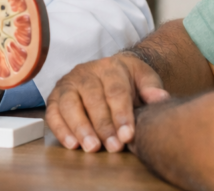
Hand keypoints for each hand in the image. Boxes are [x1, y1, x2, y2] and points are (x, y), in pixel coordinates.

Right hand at [46, 52, 169, 152]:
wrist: (108, 70)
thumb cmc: (127, 79)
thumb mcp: (143, 77)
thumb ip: (152, 88)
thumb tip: (161, 99)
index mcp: (110, 66)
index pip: (115, 91)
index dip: (121, 114)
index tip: (128, 136)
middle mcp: (86, 72)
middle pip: (92, 98)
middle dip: (103, 125)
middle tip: (113, 147)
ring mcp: (68, 83)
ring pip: (69, 104)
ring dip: (80, 127)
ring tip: (92, 147)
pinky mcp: (55, 96)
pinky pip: (52, 112)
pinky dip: (60, 129)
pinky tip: (72, 144)